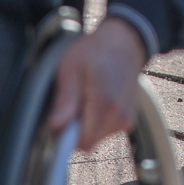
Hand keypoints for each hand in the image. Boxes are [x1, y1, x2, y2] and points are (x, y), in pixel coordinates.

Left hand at [47, 17, 147, 147]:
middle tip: (73, 100)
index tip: (60, 124)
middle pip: (88, 141)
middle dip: (75, 127)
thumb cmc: (98, 50)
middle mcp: (120, 116)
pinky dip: (96, 119)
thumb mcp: (71, 67)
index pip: (82, 142)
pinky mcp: (127, 120)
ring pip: (95, 137)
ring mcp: (126, 119)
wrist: (125, 41)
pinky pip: (104, 130)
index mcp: (105, 104)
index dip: (67, 137)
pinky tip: (96, 98)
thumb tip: (56, 126)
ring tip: (86, 95)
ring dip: (85, 123)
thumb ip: (65, 99)